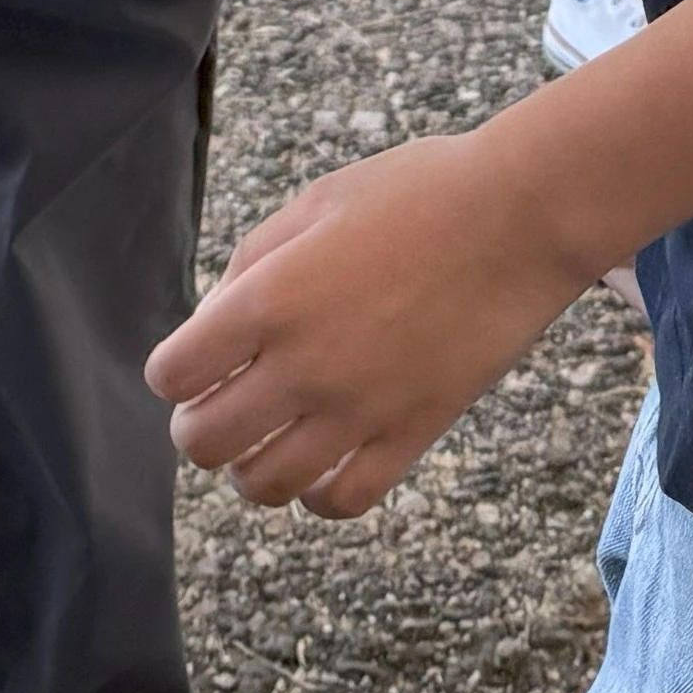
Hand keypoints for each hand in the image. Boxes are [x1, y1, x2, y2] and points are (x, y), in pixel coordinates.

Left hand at [145, 127, 591, 516]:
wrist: (518, 215)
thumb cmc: (417, 192)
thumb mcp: (316, 202)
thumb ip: (253, 264)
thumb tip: (216, 322)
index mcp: (269, 298)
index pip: (174, 374)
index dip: (176, 369)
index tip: (196, 360)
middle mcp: (303, 364)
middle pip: (205, 443)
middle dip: (199, 426)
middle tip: (221, 404)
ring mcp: (358, 408)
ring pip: (264, 485)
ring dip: (251, 466)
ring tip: (269, 438)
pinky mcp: (411, 434)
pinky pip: (341, 500)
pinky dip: (318, 493)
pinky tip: (324, 462)